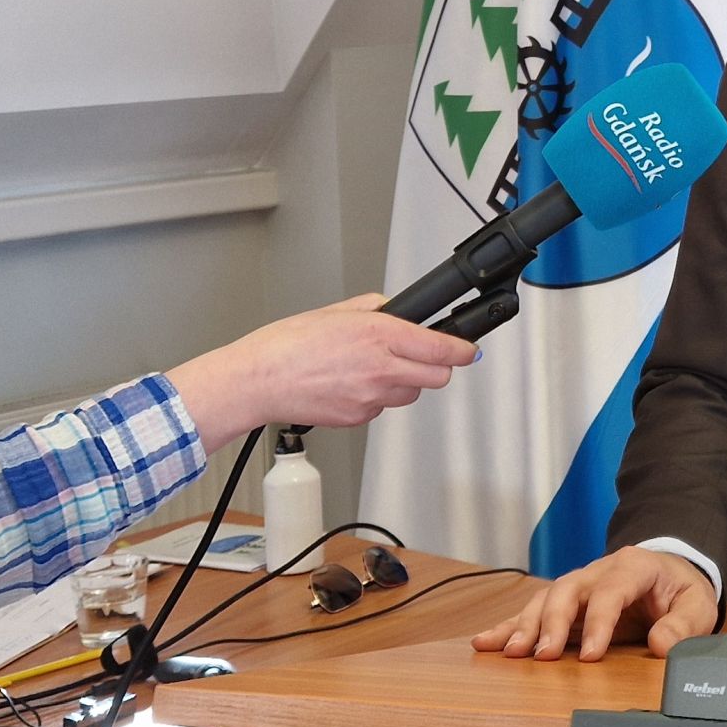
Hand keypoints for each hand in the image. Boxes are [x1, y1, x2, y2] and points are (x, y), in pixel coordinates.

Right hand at [166, 294, 477, 448]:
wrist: (257, 380)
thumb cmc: (287, 345)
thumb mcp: (337, 310)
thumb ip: (376, 308)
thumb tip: (398, 311)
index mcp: (379, 336)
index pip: (442, 348)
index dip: (462, 349)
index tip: (469, 348)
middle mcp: (381, 369)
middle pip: (438, 377)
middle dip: (437, 366)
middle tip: (423, 355)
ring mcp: (371, 398)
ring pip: (412, 394)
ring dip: (406, 381)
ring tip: (375, 368)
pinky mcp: (359, 418)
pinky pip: (384, 407)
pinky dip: (379, 397)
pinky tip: (354, 383)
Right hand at [470, 546, 718, 661]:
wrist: (672, 570)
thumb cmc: (681, 590)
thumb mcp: (696, 605)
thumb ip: (682, 625)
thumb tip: (661, 645)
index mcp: (633, 566)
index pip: (611, 592)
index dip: (598, 623)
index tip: (589, 658)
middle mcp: (598, 571)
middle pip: (567, 590)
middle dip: (552, 624)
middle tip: (541, 656)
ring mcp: (579, 584)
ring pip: (545, 599)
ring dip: (525, 626)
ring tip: (511, 653)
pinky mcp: (566, 602)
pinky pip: (534, 610)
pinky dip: (509, 626)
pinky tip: (485, 641)